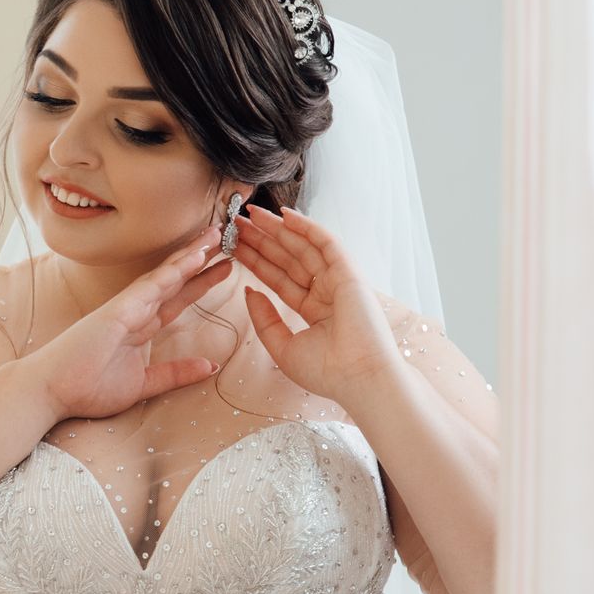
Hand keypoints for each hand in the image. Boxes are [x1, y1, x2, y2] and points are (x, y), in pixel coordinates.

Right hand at [24, 223, 235, 419]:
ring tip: (218, 236)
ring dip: (192, 255)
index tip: (224, 267)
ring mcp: (125, 308)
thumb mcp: (142, 385)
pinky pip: (152, 287)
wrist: (50, 390)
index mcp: (139, 328)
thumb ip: (174, 374)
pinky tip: (195, 257)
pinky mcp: (117, 310)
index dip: (200, 283)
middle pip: (175, 281)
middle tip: (228, 239)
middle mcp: (134, 312)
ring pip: (166, 276)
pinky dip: (175, 271)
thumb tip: (209, 367)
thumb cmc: (85, 388)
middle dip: (201, 260)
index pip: (176, 300)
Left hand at [230, 204, 402, 407]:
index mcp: (313, 310)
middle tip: (236, 223)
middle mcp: (325, 292)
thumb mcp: (283, 345)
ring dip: (277, 229)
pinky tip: (284, 214)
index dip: (256, 261)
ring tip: (252, 214)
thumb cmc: (326, 372)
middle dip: (262, 240)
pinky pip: (326, 244)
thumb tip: (249, 291)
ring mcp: (338, 281)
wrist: (359, 379)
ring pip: (302, 248)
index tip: (234, 246)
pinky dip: (307, 227)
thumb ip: (264, 318)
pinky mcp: (349, 274)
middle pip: (287, 259)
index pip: (279, 278)